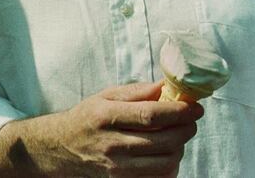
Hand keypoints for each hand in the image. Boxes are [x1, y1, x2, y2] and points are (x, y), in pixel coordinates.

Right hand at [57, 82, 202, 176]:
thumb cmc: (86, 118)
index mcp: (106, 116)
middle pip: (165, 140)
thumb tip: (167, 85)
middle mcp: (111, 144)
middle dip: (186, 128)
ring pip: (166, 162)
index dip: (179, 111)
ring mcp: (117, 168)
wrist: (60, 148)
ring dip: (180, 147)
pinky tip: (165, 153)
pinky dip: (169, 166)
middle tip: (190, 119)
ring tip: (175, 135)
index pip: (151, 115)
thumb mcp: (104, 97)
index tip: (194, 106)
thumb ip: (137, 91)